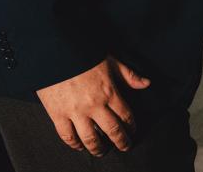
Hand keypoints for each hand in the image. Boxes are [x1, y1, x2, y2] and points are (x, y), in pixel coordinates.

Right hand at [36, 56, 150, 155]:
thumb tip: (146, 84)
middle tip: (124, 147)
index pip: (126, 116)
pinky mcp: (58, 114)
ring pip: (90, 138)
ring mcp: (76, 112)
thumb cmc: (85, 55)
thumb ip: (129, 75)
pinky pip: (67, 136)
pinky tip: (79, 146)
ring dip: (98, 148)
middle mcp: (95, 105)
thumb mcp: (111, 61)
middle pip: (112, 130)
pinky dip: (74, 144)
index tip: (133, 131)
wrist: (56, 52)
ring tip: (102, 151)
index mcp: (110, 92)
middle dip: (121, 141)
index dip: (131, 126)